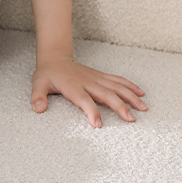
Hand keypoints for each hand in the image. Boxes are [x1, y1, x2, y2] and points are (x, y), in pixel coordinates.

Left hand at [31, 56, 146, 127]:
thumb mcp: (38, 84)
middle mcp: (87, 82)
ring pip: (116, 86)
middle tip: (131, 119)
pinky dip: (130, 86)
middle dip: (119, 106)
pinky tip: (141, 93)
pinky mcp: (101, 76)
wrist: (55, 58)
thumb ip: (38, 96)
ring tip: (143, 108)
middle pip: (106, 94)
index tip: (98, 124)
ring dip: (130, 97)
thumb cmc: (48, 74)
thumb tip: (38, 108)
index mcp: (72, 86)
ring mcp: (96, 78)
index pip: (83, 100)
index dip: (91, 111)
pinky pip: (118, 80)